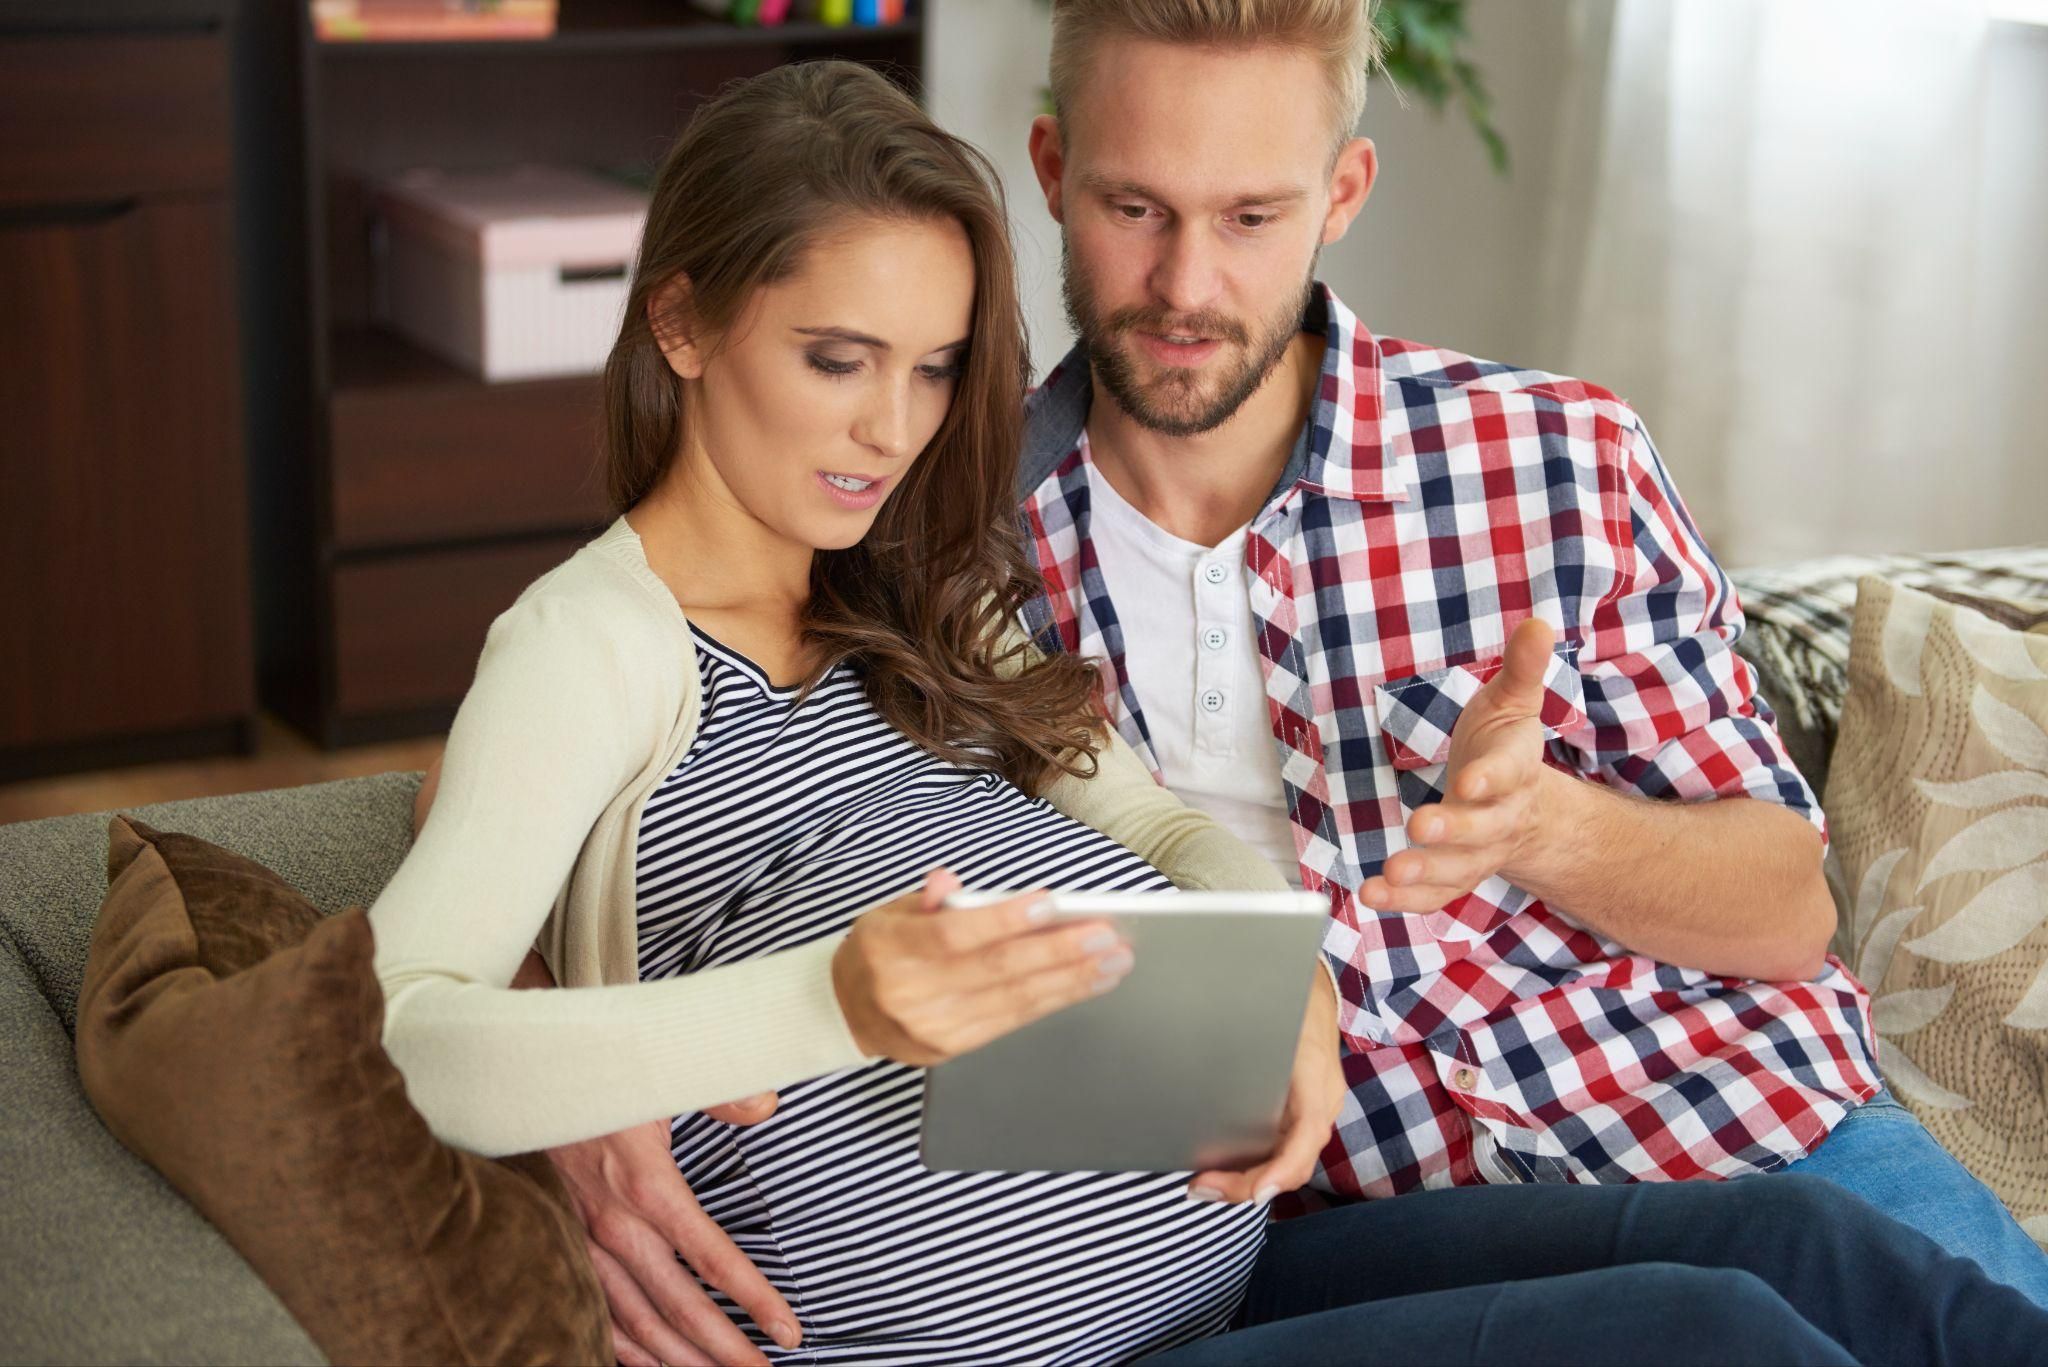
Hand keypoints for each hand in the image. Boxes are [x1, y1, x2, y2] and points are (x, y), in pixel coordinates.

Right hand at [507, 951, 795, 1364]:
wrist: (517, 1080)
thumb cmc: (597, 1076)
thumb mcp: (661, 1072)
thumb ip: (722, 1092)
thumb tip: (767, 1105)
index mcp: (648, 1186)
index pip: (711, 1259)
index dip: (754, 1299)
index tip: (789, 1332)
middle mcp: (615, 1227)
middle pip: (678, 1309)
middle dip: (724, 1351)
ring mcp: (583, 1244)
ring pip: (634, 1325)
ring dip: (678, 1361)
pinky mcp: (563, 1248)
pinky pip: (594, 1314)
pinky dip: (621, 1350)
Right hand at [832, 869, 1132, 1065]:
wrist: (849, 1011)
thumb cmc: (882, 950)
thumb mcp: (890, 912)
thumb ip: (926, 899)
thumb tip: (949, 883)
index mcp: (890, 949)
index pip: (954, 934)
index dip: (1004, 920)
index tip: (1051, 903)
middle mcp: (910, 993)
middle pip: (995, 971)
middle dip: (1057, 951)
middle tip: (1106, 935)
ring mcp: (933, 1027)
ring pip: (1013, 1000)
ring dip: (1071, 979)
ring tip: (1113, 960)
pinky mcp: (953, 1048)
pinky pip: (1012, 1021)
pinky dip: (1054, 999)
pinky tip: (1085, 983)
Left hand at [1189, 966, 1342, 1203]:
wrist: (1314, 988)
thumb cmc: (1286, 999)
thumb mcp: (1269, 1010)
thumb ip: (1239, 1031)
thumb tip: (1190, 1036)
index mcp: (1316, 1078)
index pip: (1309, 1133)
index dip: (1283, 1168)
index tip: (1258, 1191)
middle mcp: (1322, 1103)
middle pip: (1294, 1163)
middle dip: (1248, 1184)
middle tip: (1200, 1187)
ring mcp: (1315, 1111)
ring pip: (1288, 1164)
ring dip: (1248, 1181)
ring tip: (1203, 1185)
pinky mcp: (1301, 1113)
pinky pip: (1283, 1150)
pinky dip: (1255, 1167)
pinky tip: (1222, 1170)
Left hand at [1363, 617, 1555, 914]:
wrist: (1525, 807)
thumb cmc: (1505, 744)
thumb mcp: (1513, 702)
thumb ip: (1522, 668)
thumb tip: (1538, 624)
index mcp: (1517, 769)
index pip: (1508, 773)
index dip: (1491, 777)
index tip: (1469, 780)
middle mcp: (1502, 817)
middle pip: (1484, 829)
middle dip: (1453, 829)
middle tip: (1420, 825)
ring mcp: (1480, 851)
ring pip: (1458, 869)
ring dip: (1425, 873)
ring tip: (1389, 874)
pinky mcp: (1456, 874)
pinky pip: (1435, 895)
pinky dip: (1406, 902)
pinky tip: (1371, 896)